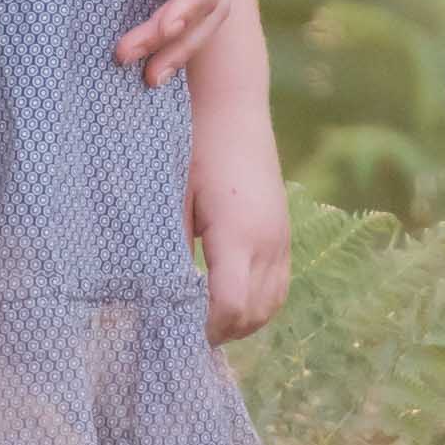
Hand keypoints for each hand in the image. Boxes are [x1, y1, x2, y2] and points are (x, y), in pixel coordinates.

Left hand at [188, 94, 290, 347]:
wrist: (233, 109)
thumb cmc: (194, 149)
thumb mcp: (174, 198)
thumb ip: (172, 248)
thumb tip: (160, 295)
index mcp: (238, 235)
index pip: (229, 306)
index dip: (204, 327)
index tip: (177, 330)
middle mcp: (267, 242)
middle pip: (251, 314)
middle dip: (219, 331)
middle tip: (184, 335)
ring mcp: (281, 239)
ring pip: (269, 305)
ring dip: (240, 323)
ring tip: (206, 324)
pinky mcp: (284, 234)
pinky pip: (279, 286)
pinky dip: (257, 305)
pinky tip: (230, 305)